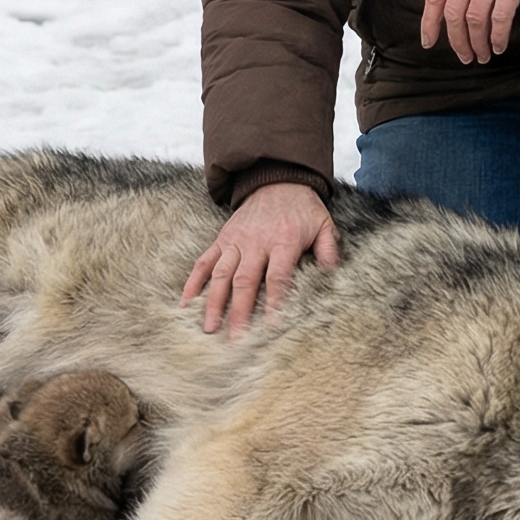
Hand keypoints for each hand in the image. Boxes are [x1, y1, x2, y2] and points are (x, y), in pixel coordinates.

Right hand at [181, 183, 340, 339]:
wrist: (277, 179)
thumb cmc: (302, 208)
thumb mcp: (323, 224)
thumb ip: (328, 250)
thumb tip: (333, 276)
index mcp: (283, 242)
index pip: (277, 278)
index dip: (273, 304)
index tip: (269, 328)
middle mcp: (256, 242)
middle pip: (245, 281)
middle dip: (239, 312)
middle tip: (235, 340)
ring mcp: (235, 241)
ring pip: (221, 275)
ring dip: (213, 303)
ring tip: (208, 328)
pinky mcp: (222, 239)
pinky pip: (204, 261)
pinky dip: (194, 282)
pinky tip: (186, 303)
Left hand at [420, 0, 519, 64]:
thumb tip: (457, 0)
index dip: (429, 23)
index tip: (429, 42)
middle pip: (454, 12)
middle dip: (456, 40)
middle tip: (464, 56)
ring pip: (475, 19)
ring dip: (477, 43)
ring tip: (483, 55)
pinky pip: (500, 17)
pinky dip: (498, 37)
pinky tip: (499, 46)